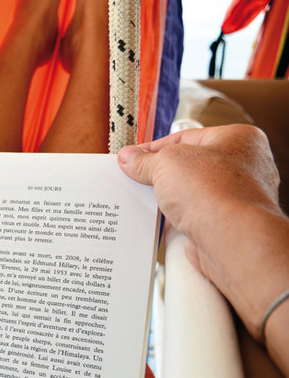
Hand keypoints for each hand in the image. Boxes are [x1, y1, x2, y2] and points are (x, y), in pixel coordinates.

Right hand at [117, 124, 280, 268]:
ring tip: (156, 200)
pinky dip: (178, 220)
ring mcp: (237, 198)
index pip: (187, 138)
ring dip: (172, 199)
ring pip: (192, 193)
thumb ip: (145, 160)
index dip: (156, 147)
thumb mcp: (166, 163)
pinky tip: (167, 220)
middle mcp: (245, 167)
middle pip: (190, 166)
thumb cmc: (216, 192)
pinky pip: (195, 217)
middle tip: (141, 177)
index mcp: (240, 139)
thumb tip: (131, 157)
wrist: (230, 239)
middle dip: (164, 174)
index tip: (135, 157)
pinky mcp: (227, 224)